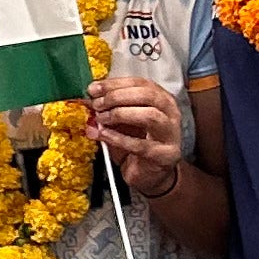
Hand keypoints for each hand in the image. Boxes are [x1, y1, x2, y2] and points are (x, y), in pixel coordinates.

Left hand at [87, 74, 187, 198]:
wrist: (150, 174)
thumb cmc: (137, 144)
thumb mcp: (120, 123)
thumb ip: (108, 109)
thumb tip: (87, 99)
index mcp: (161, 99)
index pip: (140, 83)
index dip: (115, 84)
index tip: (94, 89)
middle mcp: (170, 113)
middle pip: (147, 95)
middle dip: (117, 97)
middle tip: (97, 104)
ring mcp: (170, 134)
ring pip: (150, 115)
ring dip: (120, 114)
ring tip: (101, 119)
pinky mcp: (164, 155)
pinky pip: (140, 144)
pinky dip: (118, 138)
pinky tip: (103, 135)